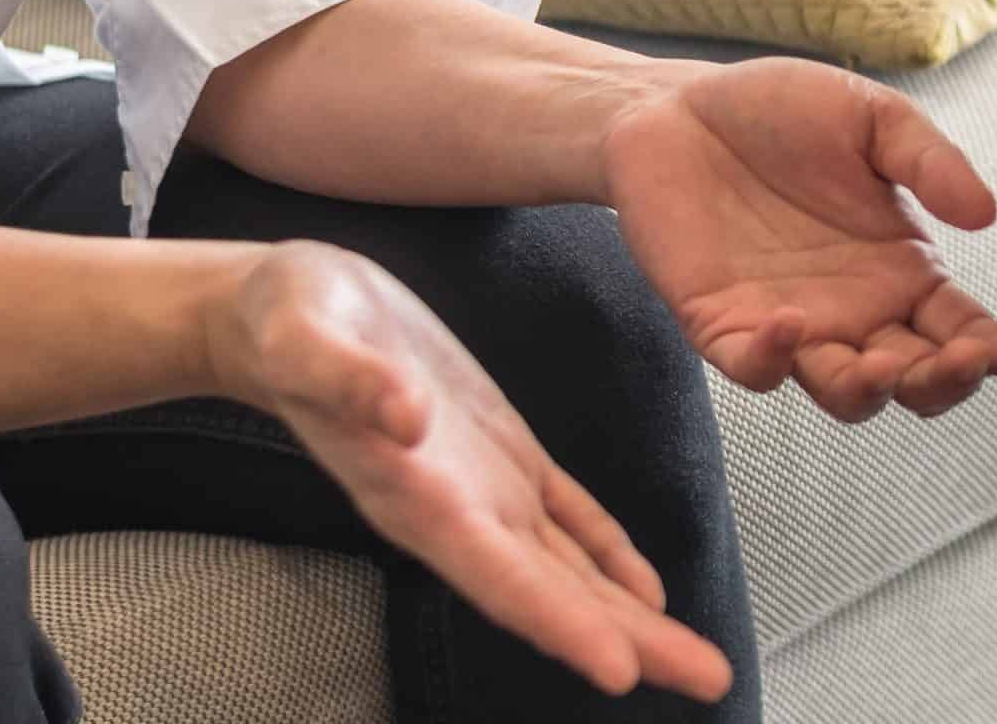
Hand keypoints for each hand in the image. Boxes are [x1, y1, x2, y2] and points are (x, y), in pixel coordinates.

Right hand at [206, 243, 729, 701]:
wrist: (285, 314)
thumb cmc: (287, 327)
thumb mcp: (305, 339)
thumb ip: (347, 380)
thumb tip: (406, 414)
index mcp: (416, 497)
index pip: (500, 576)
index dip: (560, 624)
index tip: (620, 674)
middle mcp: (457, 512)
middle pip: (556, 594)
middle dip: (632, 643)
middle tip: (712, 683)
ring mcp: (483, 489)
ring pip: (574, 568)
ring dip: (636, 617)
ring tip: (700, 663)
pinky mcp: (502, 453)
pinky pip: (568, 517)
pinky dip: (610, 556)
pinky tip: (648, 593)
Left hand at [601, 59, 996, 422]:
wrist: (675, 107)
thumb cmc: (781, 111)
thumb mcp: (872, 119)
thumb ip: (930, 163)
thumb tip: (988, 216)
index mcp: (902, 269)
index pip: (962, 328)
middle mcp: (856, 311)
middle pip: (914, 379)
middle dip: (944, 382)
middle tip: (960, 359)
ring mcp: (792, 326)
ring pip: (843, 393)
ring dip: (868, 390)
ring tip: (880, 365)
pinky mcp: (722, 326)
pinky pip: (753, 367)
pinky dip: (772, 361)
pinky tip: (789, 326)